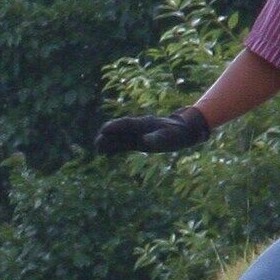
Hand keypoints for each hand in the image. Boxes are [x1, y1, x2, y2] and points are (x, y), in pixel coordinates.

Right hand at [94, 109, 210, 155]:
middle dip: (108, 135)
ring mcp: (137, 135)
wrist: (182, 131)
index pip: (126, 124)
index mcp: (144, 124)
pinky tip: (105, 154)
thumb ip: (158, 138)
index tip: (104, 130)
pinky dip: (114, 149)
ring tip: (97, 150)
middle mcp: (138, 128)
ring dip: (108, 143)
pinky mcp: (138, 142)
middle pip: (119, 130)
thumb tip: (145, 141)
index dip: (115, 127)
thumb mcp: (169, 136)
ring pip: (119, 138)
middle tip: (97, 143)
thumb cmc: (177, 133)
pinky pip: (123, 145)